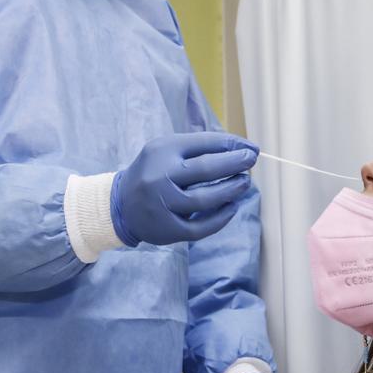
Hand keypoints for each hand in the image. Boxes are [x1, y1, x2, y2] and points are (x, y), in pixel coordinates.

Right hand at [111, 132, 257, 245]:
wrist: (120, 205)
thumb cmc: (153, 172)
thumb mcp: (167, 150)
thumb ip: (199, 146)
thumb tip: (240, 146)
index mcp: (162, 151)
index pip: (204, 143)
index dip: (231, 144)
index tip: (251, 147)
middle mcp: (160, 176)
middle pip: (206, 169)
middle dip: (235, 163)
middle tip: (252, 160)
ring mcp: (163, 204)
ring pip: (206, 199)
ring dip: (231, 190)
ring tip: (244, 183)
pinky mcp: (167, 229)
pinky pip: (201, 227)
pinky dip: (221, 218)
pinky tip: (232, 207)